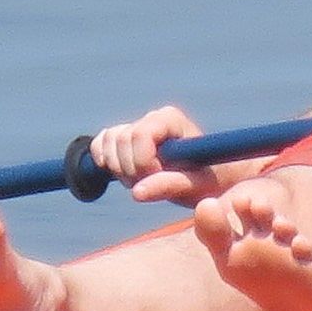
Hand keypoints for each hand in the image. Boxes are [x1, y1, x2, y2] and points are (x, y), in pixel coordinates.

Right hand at [90, 103, 225, 202]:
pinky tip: (121, 173)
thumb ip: (169, 185)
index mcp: (171, 119)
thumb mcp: (195, 186)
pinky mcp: (126, 137)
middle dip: (131, 170)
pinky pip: (101, 142)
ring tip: (142, 182)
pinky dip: (104, 160)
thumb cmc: (209, 181)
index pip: (139, 135)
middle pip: (121, 140)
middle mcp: (153, 117)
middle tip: (152, 185)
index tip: (159, 179)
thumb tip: (136, 193)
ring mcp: (137, 125)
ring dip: (119, 169)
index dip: (143, 163)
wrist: (210, 179)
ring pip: (108, 141)